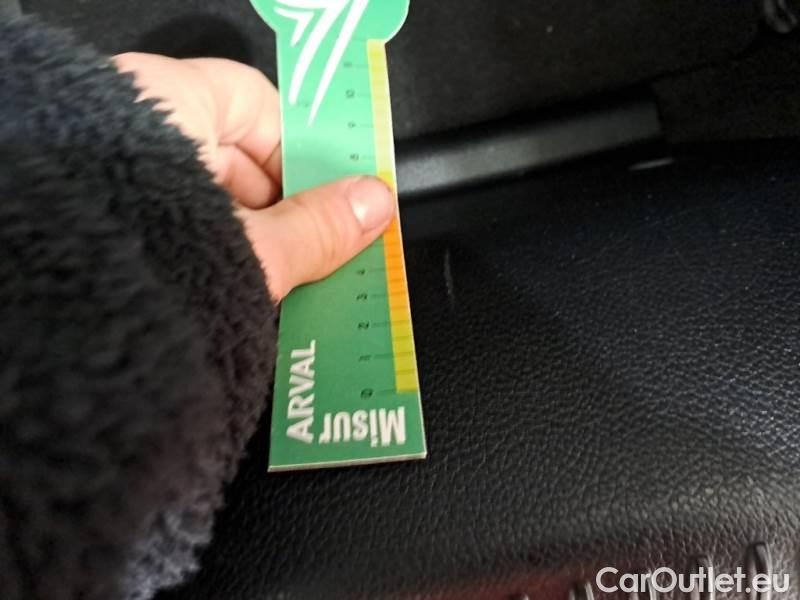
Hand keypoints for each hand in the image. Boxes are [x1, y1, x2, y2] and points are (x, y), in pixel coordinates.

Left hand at [114, 53, 394, 300]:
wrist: (31, 347)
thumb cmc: (134, 281)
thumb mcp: (248, 254)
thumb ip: (317, 228)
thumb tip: (373, 204)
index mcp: (168, 105)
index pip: (261, 105)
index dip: (306, 155)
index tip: (333, 200)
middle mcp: (132, 126)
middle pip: (233, 153)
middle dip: (277, 208)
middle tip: (308, 255)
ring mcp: (110, 173)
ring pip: (201, 193)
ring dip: (241, 237)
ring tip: (264, 285)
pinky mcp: (96, 218)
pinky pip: (168, 220)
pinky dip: (200, 250)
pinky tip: (219, 288)